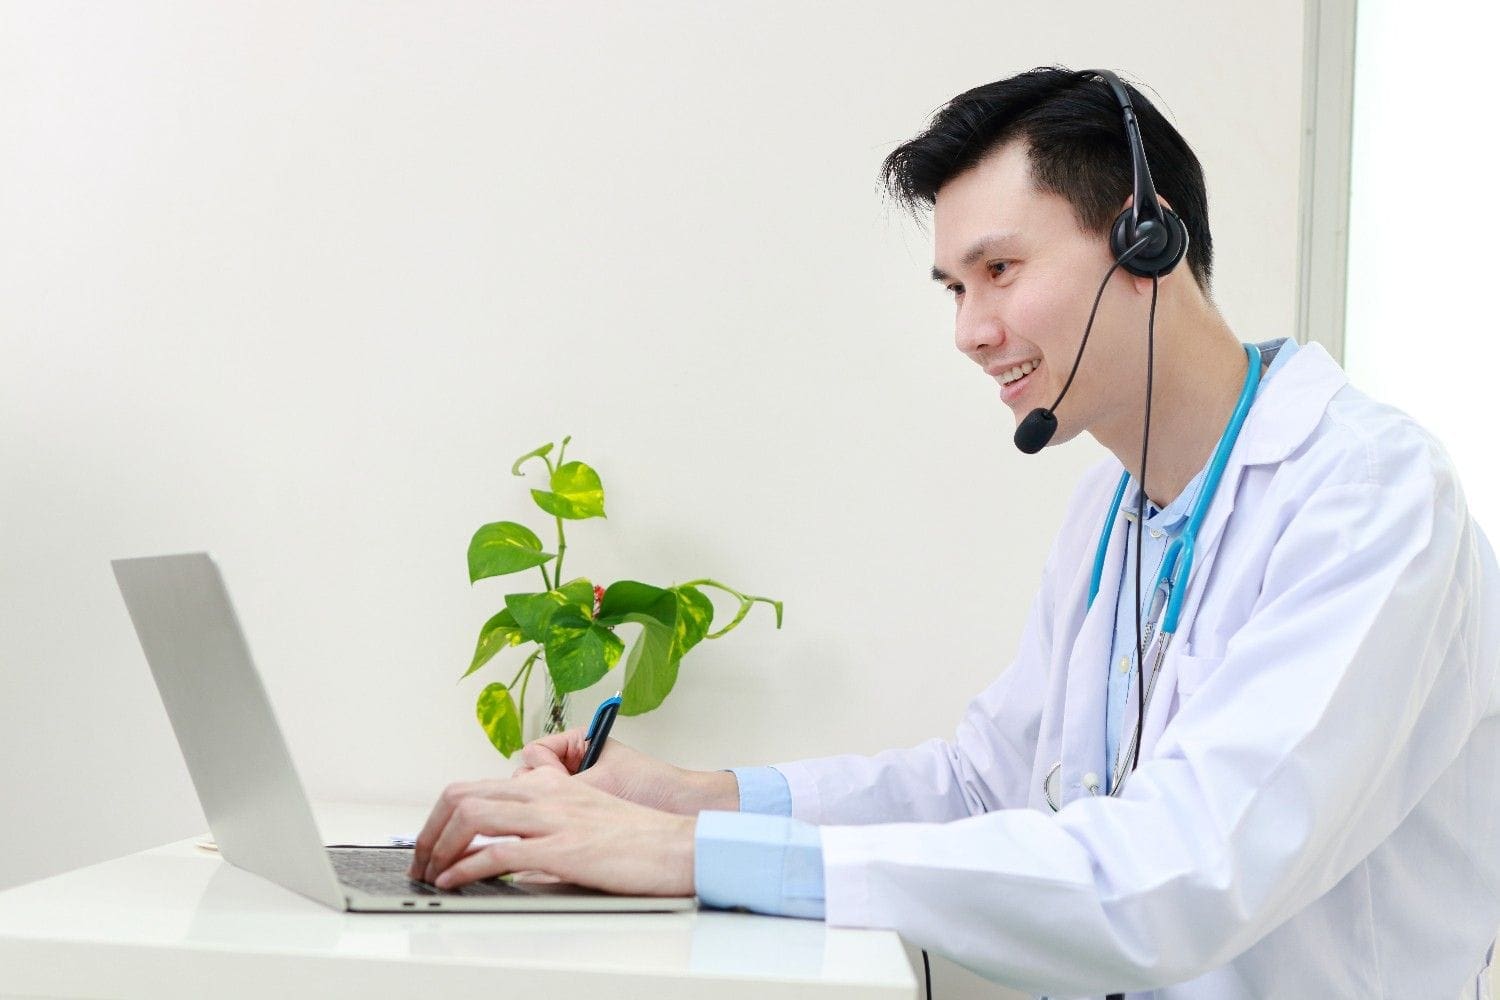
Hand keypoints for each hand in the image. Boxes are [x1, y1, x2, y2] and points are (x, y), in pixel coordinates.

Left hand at [407, 767, 696, 895]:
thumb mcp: (584, 818)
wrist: (677, 845)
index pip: (476, 787)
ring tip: (431, 873)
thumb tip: (516, 858)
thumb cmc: (638, 838)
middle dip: (429, 830)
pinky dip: (465, 869)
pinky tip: (455, 882)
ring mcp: (552, 820)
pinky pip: (499, 853)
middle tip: (420, 860)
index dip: (441, 815)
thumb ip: (548, 826)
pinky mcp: (562, 849)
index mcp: (548, 786)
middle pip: (463, 796)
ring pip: (473, 818)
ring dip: (439, 848)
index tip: (431, 842)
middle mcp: (545, 795)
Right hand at [513, 726, 714, 813]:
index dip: (543, 768)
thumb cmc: (651, 784)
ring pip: (539, 798)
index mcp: (576, 742)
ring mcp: (573, 787)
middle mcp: (571, 763)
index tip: (562, 781)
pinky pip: (553, 815)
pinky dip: (556, 822)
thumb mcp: (602, 779)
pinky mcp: (578, 811)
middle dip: (542, 790)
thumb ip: (564, 784)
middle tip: (564, 803)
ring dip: (550, 808)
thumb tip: (528, 792)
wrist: (679, 806)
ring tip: (572, 817)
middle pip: (530, 775)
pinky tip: (571, 830)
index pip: (535, 752)